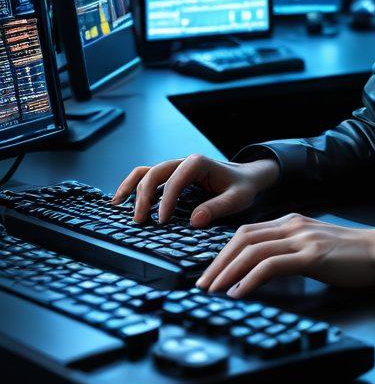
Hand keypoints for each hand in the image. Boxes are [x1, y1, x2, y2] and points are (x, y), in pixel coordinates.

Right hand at [110, 153, 279, 225]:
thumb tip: (194, 220)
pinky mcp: (171, 177)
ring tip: (119, 207)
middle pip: (155, 173)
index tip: (162, 222)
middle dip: (143, 196)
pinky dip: (133, 186)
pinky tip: (122, 200)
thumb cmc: (242, 187)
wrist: (246, 177)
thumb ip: (217, 208)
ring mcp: (175, 168)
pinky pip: (147, 177)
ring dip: (132, 189)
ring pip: (146, 172)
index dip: (165, 201)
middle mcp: (183, 162)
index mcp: (198, 163)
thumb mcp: (237, 199)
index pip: (175, 181)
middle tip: (140, 221)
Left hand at [195, 214, 374, 296]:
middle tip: (201, 285)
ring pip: (252, 250)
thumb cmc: (352, 256)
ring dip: (227, 272)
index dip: (223, 253)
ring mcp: (302, 239)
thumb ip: (289, 253)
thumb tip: (261, 273)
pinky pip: (272, 265)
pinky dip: (250, 279)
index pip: (247, 233)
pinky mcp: (312, 255)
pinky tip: (239, 293)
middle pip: (243, 239)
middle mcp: (293, 225)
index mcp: (292, 222)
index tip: (209, 274)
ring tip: (213, 292)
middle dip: (217, 263)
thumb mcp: (314, 249)